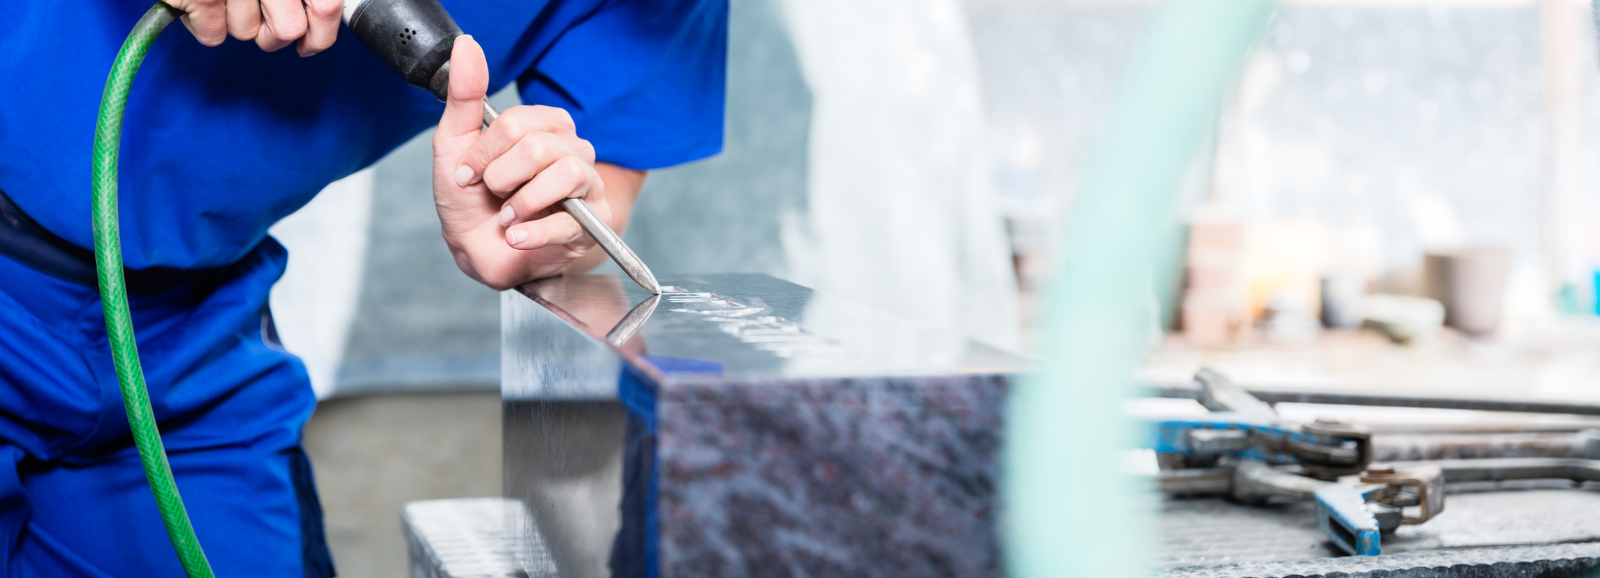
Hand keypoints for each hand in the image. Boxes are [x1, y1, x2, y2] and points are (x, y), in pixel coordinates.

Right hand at [162, 0, 341, 55]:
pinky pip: (213, 35)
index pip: (327, 6)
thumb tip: (321, 16)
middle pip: (288, 30)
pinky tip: (197, 0)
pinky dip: (203, 25)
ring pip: (247, 32)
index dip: (321, 33)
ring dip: (233, 21)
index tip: (310, 44)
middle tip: (260, 25)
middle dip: (274, 37)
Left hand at [432, 36, 608, 290]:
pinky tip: (515, 236)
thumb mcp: (456, 143)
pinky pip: (571, 220)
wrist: (478, 251)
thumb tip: (467, 46)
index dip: (486, 152)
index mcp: (547, 128)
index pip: (520, 124)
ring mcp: (587, 188)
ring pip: (566, 175)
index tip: (468, 173)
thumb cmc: (472, 198)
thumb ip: (465, 95)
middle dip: (502, 178)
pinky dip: (532, 233)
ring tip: (507, 216)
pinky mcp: (593, 225)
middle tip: (493, 194)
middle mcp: (574, 152)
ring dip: (522, 202)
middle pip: (540, 149)